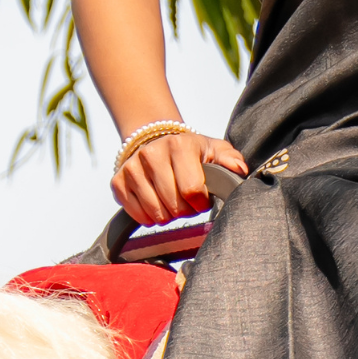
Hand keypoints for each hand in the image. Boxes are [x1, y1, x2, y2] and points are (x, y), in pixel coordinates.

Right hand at [112, 128, 246, 227]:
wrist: (156, 141)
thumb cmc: (190, 152)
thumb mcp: (214, 150)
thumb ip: (230, 160)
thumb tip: (239, 170)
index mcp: (179, 145)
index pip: (192, 190)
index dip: (201, 202)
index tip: (202, 198)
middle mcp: (152, 154)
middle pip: (174, 206)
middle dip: (186, 210)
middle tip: (187, 201)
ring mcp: (132, 168)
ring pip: (156, 213)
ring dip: (169, 215)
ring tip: (172, 201)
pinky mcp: (118, 182)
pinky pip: (137, 214)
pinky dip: (150, 217)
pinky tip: (156, 203)